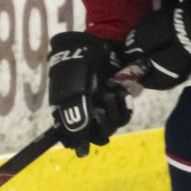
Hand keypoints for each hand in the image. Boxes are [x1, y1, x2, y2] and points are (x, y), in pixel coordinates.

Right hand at [48, 31, 131, 156]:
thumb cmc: (77, 66)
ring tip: (108, 91)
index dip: (79, 142)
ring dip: (112, 110)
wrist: (95, 44)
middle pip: (96, 136)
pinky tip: (118, 90)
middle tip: (98, 108)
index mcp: (66, 113)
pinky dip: (123, 104)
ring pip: (112, 126)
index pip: (72, 140)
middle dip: (100, 123)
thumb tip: (79, 146)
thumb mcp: (71, 91)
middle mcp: (84, 113)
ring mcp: (101, 107)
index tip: (83, 144)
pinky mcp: (117, 100)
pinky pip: (124, 115)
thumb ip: (76, 119)